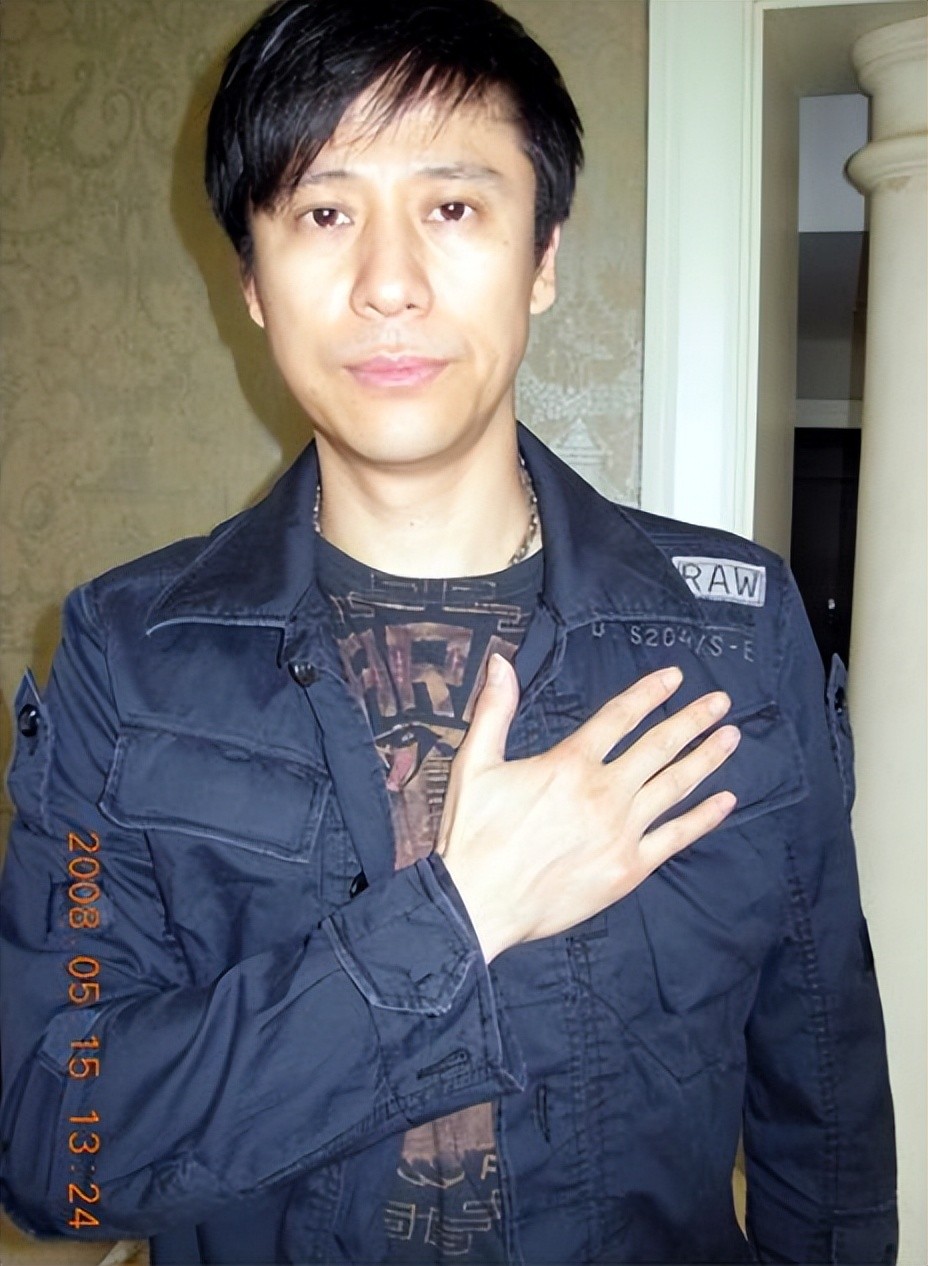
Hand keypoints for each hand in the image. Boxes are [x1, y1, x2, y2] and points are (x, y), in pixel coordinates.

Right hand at [435, 655, 738, 961]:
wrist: (476, 903)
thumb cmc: (472, 836)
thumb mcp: (475, 764)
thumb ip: (495, 710)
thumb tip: (500, 663)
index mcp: (569, 763)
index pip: (620, 716)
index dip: (650, 692)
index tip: (675, 678)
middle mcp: (604, 792)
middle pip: (659, 746)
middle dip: (693, 719)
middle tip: (720, 702)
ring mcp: (621, 831)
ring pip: (675, 785)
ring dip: (706, 757)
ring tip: (730, 736)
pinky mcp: (629, 868)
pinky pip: (676, 837)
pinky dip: (704, 817)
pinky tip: (725, 800)